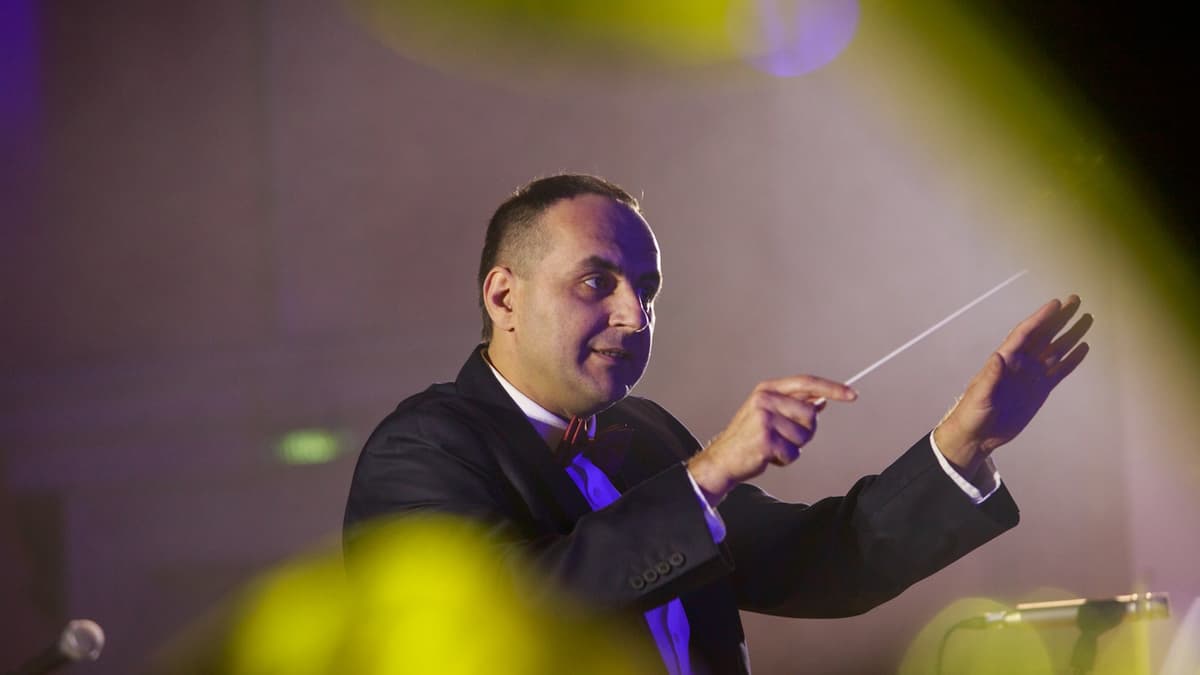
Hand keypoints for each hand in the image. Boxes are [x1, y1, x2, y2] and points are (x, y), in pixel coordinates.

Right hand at [687, 376, 856, 504]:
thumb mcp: (769, 413)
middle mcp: (765, 400)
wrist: (723, 459)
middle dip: (804, 431)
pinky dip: (785, 459)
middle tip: (783, 436)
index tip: (852, 394)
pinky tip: (769, 456)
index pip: (807, 382)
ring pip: (804, 436)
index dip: (832, 388)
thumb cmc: (748, 437)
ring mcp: (764, 420)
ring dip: (793, 447)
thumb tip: (822, 400)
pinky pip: (794, 453)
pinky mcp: (765, 441)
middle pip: (810, 415)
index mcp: (767, 389)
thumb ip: (795, 405)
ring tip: (773, 446)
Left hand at [934, 294, 1091, 477]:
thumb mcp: (979, 395)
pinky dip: (1071, 360)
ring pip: (1055, 349)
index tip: (1057, 304)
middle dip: (1059, 319)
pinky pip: (1059, 371)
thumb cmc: (972, 413)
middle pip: (1044, 335)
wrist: (978, 435)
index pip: (1025, 333)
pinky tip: (1083, 348)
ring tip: (1086, 319)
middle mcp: (1020, 363)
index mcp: (1004, 360)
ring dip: (1070, 335)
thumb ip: (990, 376)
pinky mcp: (1040, 389)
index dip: (1040, 318)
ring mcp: (1031, 375)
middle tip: (1076, 300)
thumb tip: (999, 357)